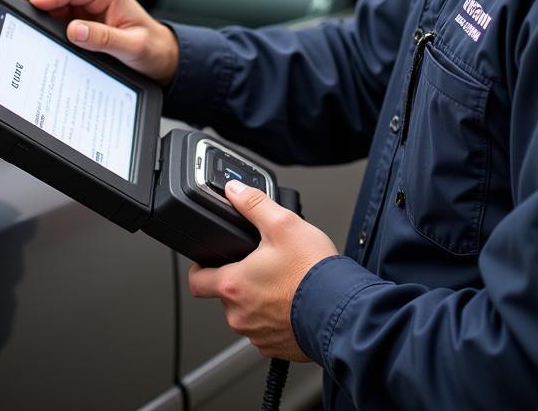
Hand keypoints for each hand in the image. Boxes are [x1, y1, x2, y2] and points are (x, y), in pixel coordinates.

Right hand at [13, 0, 178, 84]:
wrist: (159, 55)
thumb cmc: (151, 48)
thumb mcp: (131, 47)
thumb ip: (103, 39)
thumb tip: (75, 30)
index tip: (32, 1)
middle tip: (13, 0)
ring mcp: (86, 1)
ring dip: (35, 2)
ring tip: (17, 12)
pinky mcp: (80, 13)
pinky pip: (55, 9)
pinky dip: (42, 14)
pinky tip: (31, 21)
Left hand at [188, 180, 337, 360]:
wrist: (342, 311)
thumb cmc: (313, 272)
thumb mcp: (283, 224)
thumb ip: (254, 204)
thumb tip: (235, 191)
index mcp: (234, 284)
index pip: (196, 281)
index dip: (200, 268)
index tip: (209, 262)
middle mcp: (239, 314)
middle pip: (227, 294)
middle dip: (241, 279)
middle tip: (263, 265)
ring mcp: (256, 334)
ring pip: (247, 312)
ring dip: (259, 299)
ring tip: (283, 282)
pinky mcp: (274, 346)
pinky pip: (265, 329)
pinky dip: (275, 317)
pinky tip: (292, 302)